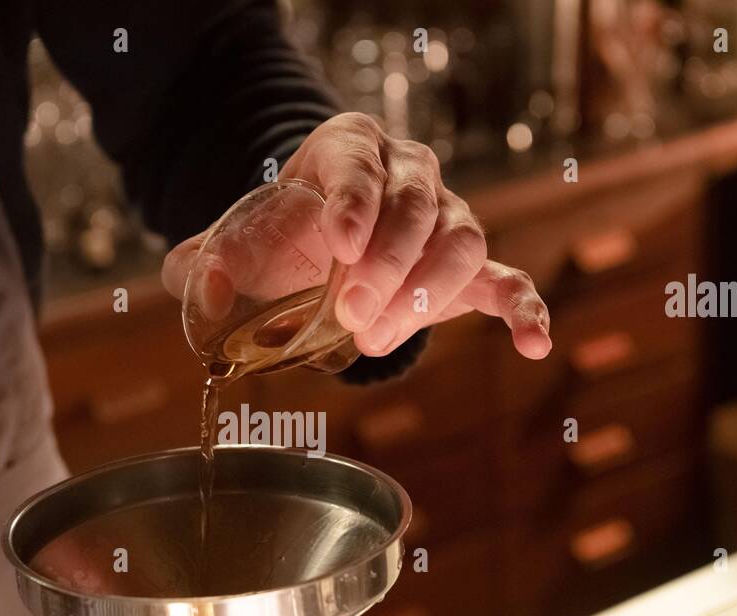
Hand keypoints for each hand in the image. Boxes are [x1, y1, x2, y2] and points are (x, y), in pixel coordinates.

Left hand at [162, 112, 551, 359]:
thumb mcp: (238, 242)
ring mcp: (447, 217)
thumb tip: (205, 290)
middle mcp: (409, 172)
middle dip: (386, 264)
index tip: (338, 242)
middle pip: (418, 207)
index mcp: (349, 150)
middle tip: (349, 314)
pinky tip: (531, 343)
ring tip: (376, 338)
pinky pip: (508, 279)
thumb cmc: (284, 237)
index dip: (354, 202)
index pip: (360, 166)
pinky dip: (524, 309)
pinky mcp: (470, 266)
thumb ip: (206, 264)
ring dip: (426, 292)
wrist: (322, 244)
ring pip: (461, 240)